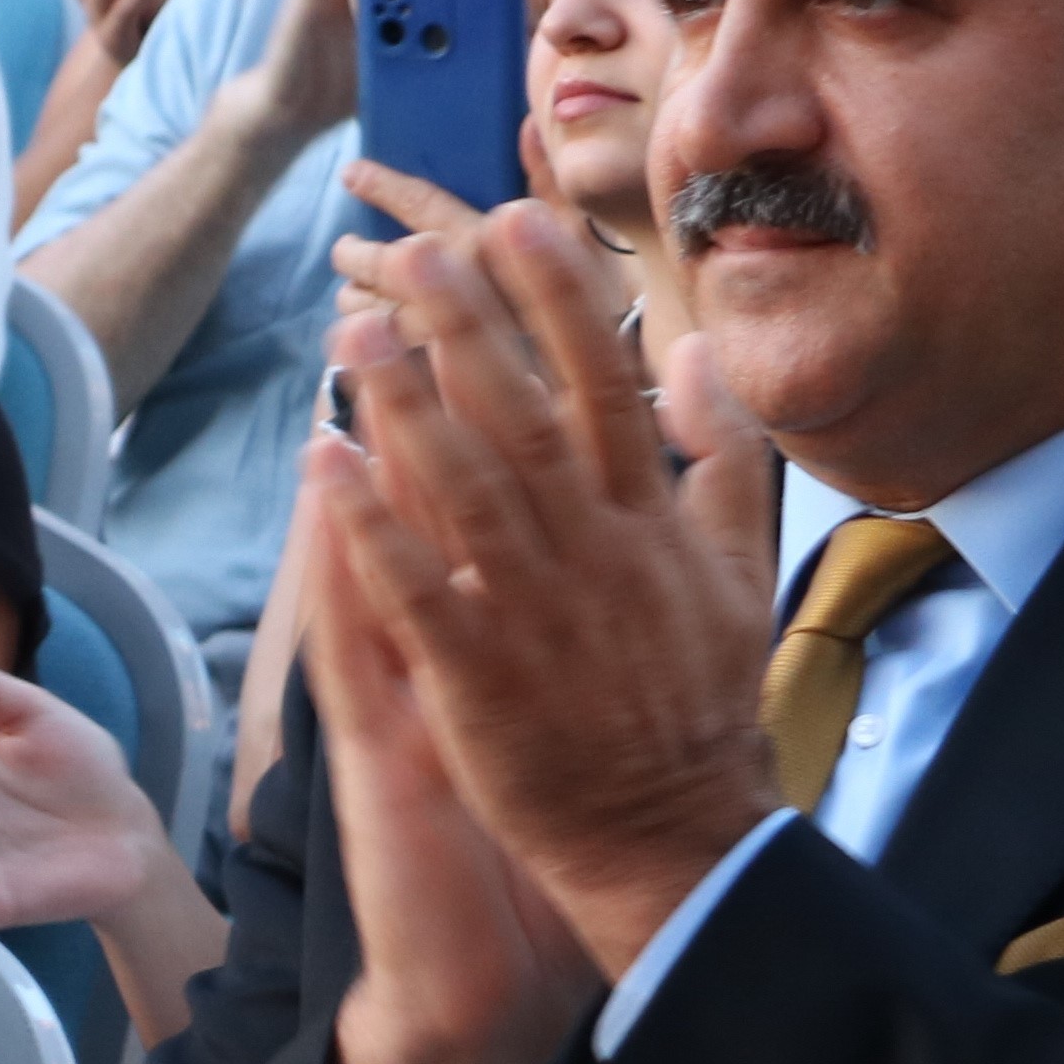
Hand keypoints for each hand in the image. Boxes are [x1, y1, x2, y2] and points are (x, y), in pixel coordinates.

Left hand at [320, 193, 780, 1017]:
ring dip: (405, 407)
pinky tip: (323, 462)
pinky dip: (368, 523)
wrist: (675, 838)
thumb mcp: (740, 572)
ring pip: (462, 488)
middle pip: (523, 418)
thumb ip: (725, 460)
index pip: (605, 386)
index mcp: (651, 525)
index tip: (516, 224)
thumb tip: (704, 356)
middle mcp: (594, 555)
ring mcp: (533, 614)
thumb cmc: (700, 705)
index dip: (558, 299)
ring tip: (354, 334)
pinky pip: (413, 586)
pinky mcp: (476, 678)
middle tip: (414, 254)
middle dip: (468, 329)